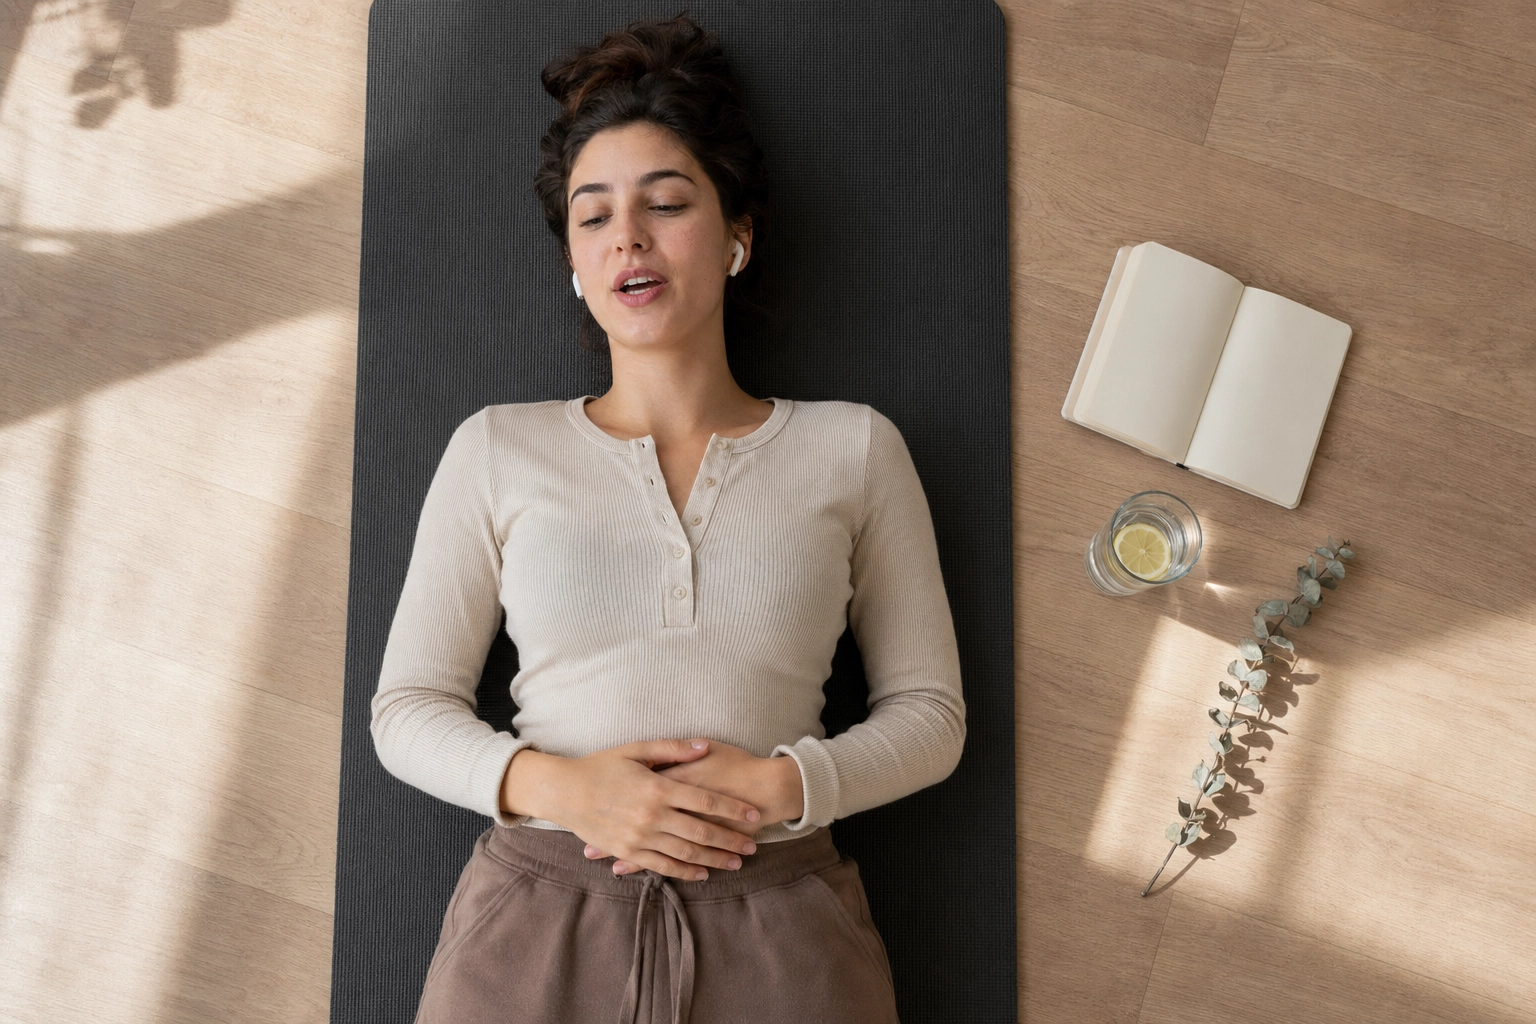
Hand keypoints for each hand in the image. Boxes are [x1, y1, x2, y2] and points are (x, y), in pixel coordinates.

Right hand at [531, 738, 763, 881]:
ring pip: (685, 854)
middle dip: (730, 840)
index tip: (753, 814)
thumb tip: (704, 746)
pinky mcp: (628, 852)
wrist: (563, 791)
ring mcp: (639, 837)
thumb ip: (673, 749)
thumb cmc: (600, 766)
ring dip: (714, 860)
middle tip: (753, 846)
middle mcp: (651, 816)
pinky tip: (703, 874)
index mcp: (657, 788)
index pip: (705, 801)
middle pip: (701, 832)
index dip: (732, 809)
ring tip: (736, 863)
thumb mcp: (636, 750)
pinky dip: (685, 872)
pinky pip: (662, 866)